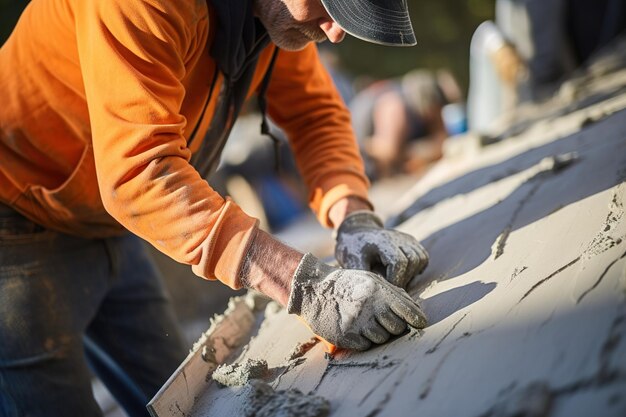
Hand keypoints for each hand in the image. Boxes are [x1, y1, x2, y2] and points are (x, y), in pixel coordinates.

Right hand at [287, 254, 426, 350]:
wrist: (313, 289)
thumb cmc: (346, 284)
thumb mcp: (370, 280)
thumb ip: (393, 292)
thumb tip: (416, 308)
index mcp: (378, 292)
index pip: (408, 311)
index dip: (417, 319)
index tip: (421, 323)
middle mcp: (370, 308)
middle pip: (397, 328)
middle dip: (394, 326)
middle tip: (383, 319)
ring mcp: (357, 323)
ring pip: (382, 339)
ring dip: (378, 333)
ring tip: (366, 322)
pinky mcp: (346, 337)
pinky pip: (366, 346)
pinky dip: (363, 339)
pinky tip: (355, 327)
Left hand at [335, 210, 428, 287]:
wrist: (356, 231)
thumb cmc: (352, 249)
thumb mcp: (352, 263)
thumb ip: (364, 277)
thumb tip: (373, 295)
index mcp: (383, 241)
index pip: (399, 262)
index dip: (395, 279)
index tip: (387, 288)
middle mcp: (398, 237)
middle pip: (413, 260)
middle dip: (404, 278)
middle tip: (392, 287)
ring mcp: (406, 238)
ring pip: (421, 258)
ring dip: (412, 273)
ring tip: (397, 280)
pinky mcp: (411, 241)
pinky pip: (423, 256)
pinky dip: (417, 267)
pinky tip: (404, 273)